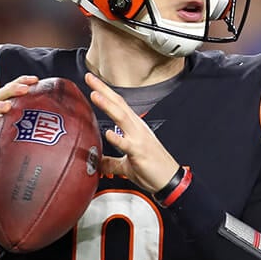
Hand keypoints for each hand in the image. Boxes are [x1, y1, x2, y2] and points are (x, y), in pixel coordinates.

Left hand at [84, 72, 179, 192]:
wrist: (170, 181)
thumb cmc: (152, 170)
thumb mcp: (127, 165)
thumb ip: (111, 162)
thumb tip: (98, 163)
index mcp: (134, 128)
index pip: (118, 105)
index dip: (105, 92)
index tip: (92, 81)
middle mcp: (137, 129)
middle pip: (119, 105)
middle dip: (104, 91)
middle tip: (90, 78)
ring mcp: (139, 139)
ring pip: (122, 118)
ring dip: (108, 106)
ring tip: (95, 95)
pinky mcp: (140, 153)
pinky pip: (127, 145)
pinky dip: (117, 138)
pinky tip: (108, 133)